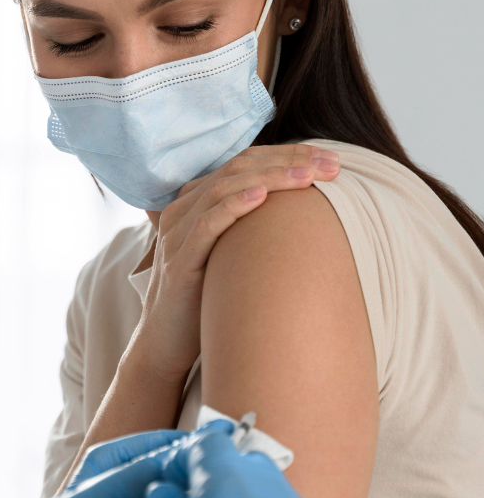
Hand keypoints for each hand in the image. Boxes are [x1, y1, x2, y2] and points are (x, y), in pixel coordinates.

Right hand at [129, 144, 340, 382]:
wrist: (165, 343)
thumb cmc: (205, 297)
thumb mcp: (229, 253)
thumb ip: (251, 227)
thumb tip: (306, 213)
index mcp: (195, 203)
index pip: (244, 162)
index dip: (287, 154)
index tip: (332, 158)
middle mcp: (182, 211)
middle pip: (237, 168)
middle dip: (288, 161)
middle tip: (332, 163)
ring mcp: (177, 234)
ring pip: (223, 189)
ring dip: (270, 178)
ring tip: (308, 176)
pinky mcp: (178, 262)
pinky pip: (206, 225)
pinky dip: (235, 206)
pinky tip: (263, 196)